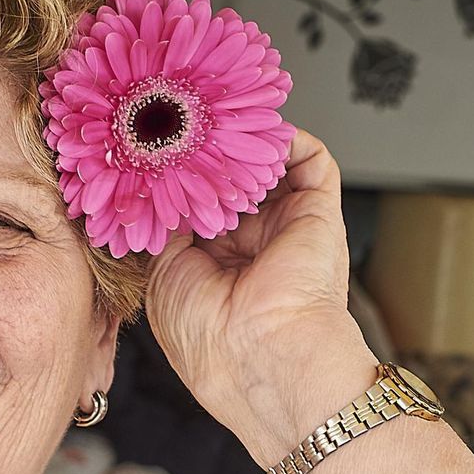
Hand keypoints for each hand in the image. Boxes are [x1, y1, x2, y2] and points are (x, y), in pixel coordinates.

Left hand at [145, 128, 377, 463]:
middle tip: (185, 124)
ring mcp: (285, 226)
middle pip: (232, 179)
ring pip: (269, 164)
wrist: (261, 355)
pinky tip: (258, 129)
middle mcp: (250, 243)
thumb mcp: (160, 274)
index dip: (180, 177)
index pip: (198, 205)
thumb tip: (159, 190)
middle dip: (210, 150)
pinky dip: (288, 137)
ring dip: (246, 139)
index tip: (156, 149)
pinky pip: (311, 159)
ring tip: (219, 119)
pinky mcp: (318, 212)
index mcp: (213, 264)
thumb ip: (163, 227)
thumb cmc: (207, 335)